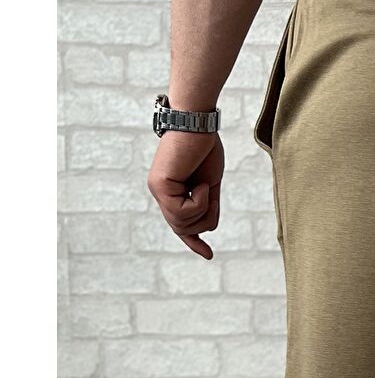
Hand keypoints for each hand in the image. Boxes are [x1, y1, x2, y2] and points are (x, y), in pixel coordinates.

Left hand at [147, 130, 223, 259]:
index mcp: (172, 192)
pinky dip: (199, 201)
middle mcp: (161, 192)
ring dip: (204, 209)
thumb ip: (206, 205)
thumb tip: (205, 229)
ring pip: (184, 224)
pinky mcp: (159, 186)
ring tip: (206, 186)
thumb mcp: (210, 184)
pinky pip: (183, 212)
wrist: (198, 122)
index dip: (193, 241)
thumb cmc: (205, 146)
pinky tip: (200, 184)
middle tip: (212, 194)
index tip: (208, 255)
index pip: (180, 224)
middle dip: (206, 219)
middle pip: (184, 228)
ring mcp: (158, 190)